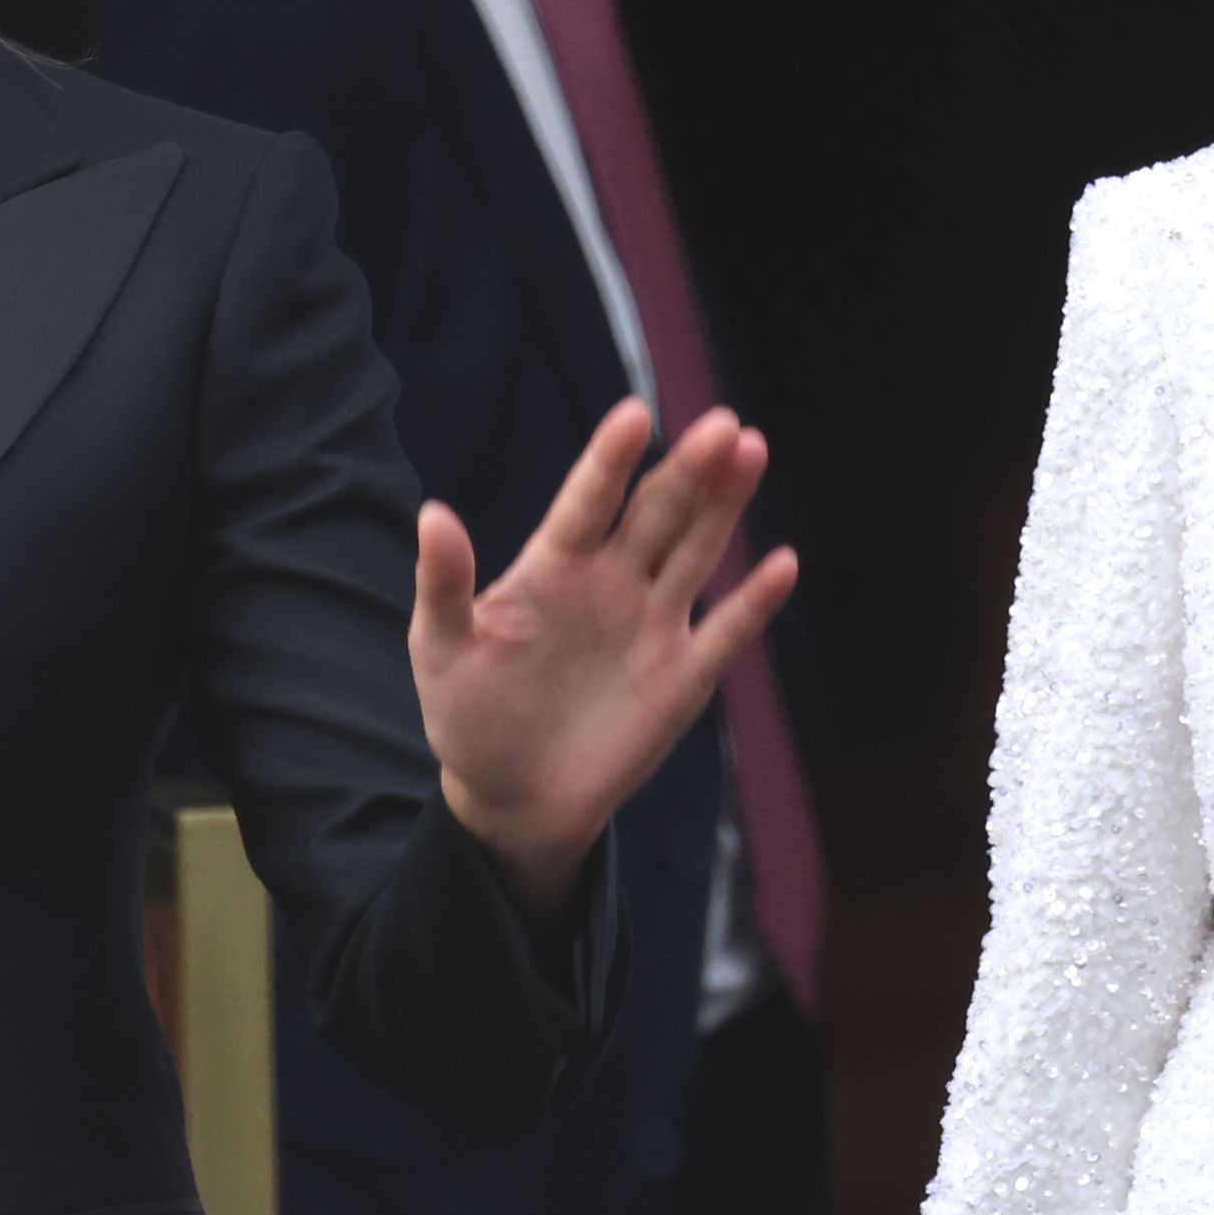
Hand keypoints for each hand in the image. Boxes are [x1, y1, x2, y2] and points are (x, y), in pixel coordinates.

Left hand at [411, 400, 799, 919]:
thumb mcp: (441, 652)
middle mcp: (612, 582)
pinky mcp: (681, 677)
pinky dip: (754, 602)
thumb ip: (445, 586)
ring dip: (726, 506)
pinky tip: (782, 564)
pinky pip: (725, 632)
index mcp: (554, 567)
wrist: (512, 799)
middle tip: (724, 424)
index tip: (633, 415)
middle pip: (658, 513)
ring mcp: (652, 625)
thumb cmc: (470, 716)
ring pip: (697, 552)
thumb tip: (432, 514)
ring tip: (751, 452)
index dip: (610, 460)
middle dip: (690, 468)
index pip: (587, 502)